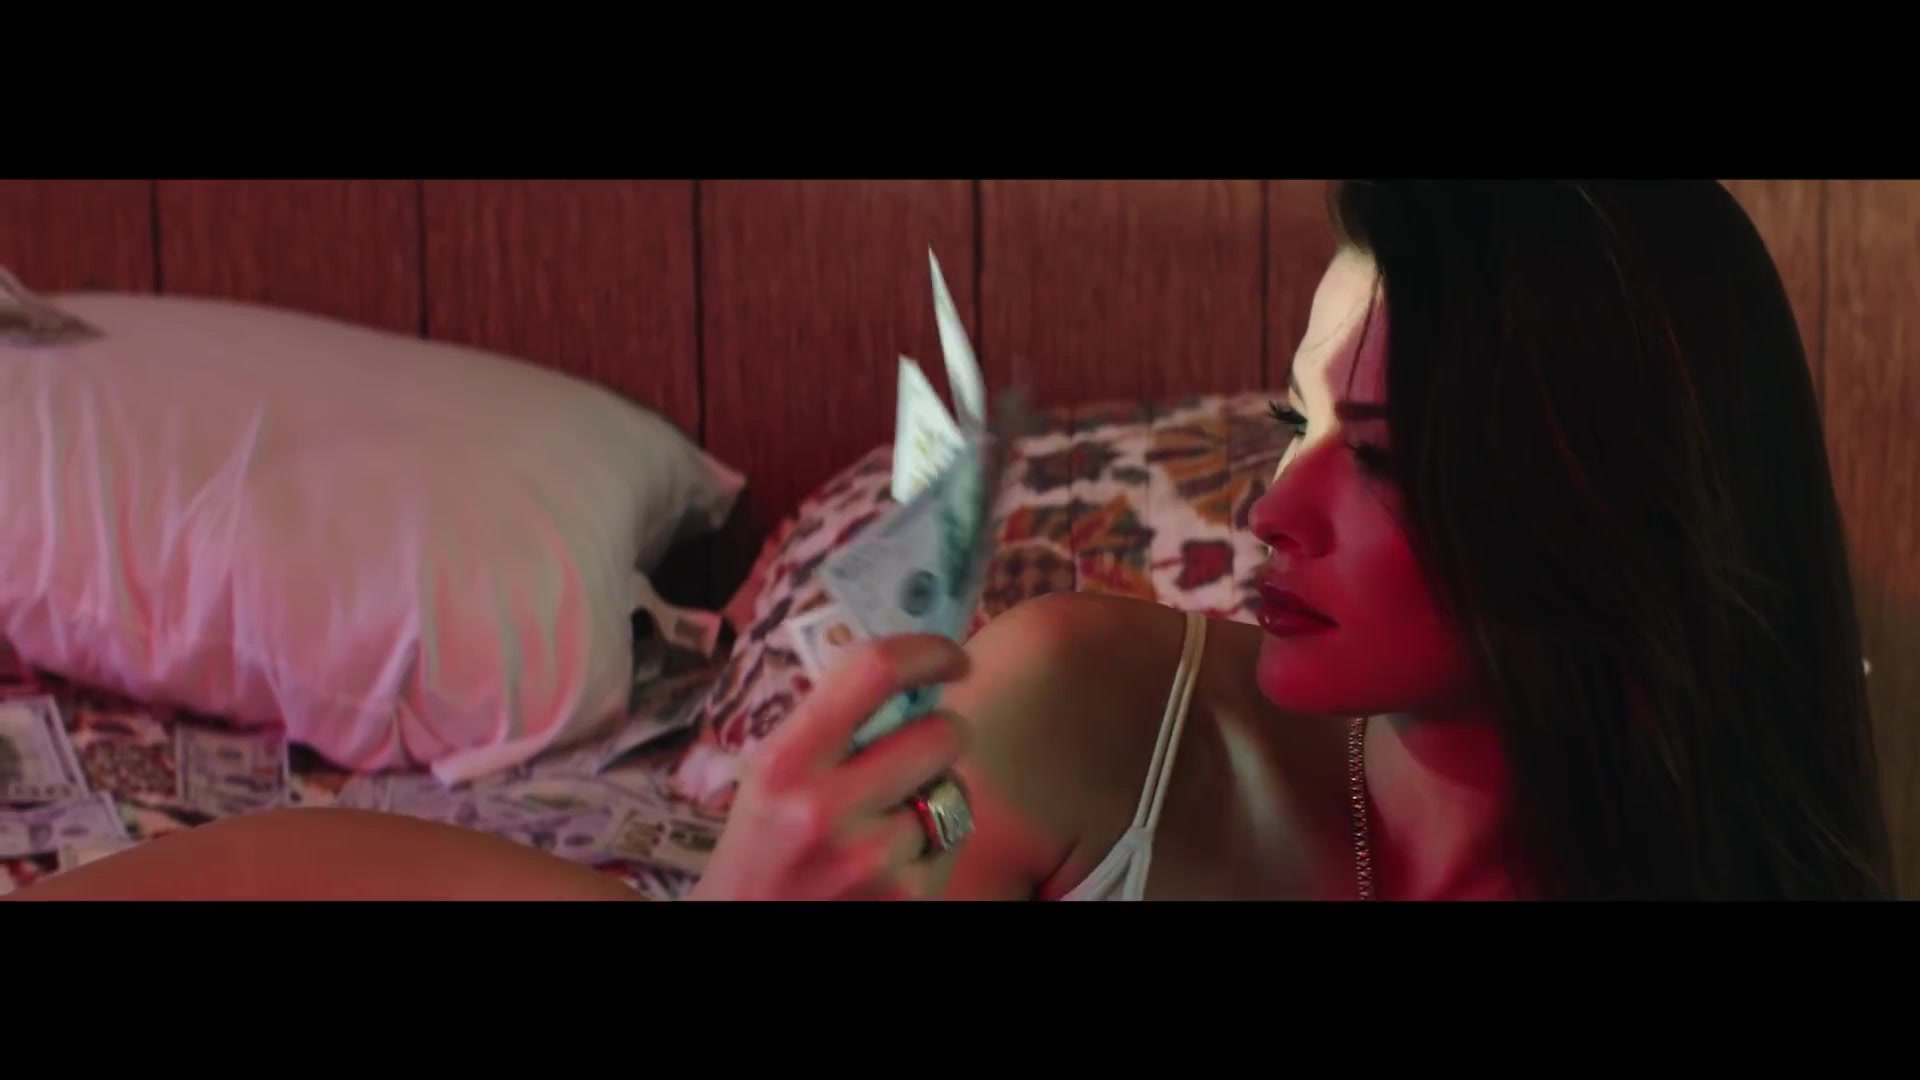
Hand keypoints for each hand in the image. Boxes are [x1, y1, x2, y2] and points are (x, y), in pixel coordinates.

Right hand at [689, 634, 973, 900]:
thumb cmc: (762, 848)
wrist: (744, 930)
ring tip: (891, 814)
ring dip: (935, 790)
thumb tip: (909, 675)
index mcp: (785, 761)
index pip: (873, 672)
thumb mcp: (771, 776)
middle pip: (938, 734)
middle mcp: (824, 807)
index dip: (927, 653)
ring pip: (951, 788)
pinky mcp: (905, 897)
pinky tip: (895, 856)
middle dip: (944, 732)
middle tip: (925, 744)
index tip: (952, 658)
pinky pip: (954, 838)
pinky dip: (936, 840)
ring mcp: (869, 858)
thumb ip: (829, 725)